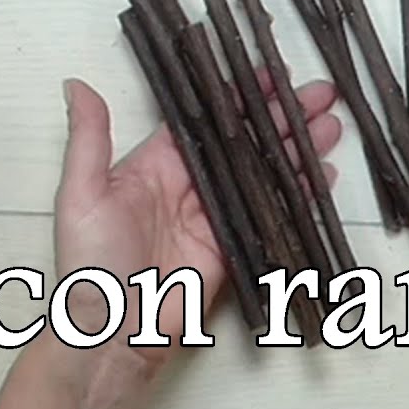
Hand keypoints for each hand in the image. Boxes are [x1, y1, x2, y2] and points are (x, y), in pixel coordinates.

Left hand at [54, 73, 340, 366]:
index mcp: (156, 164)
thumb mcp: (81, 196)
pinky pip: (272, 212)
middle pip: (245, 140)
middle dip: (283, 115)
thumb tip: (76, 85)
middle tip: (319, 94)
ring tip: (332, 126)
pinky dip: (300, 193)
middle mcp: (190, 185)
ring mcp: (215, 215)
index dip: (239, 94)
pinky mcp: (234, 245)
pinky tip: (322, 174)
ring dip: (298, 148)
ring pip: (264, 171)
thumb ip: (88, 139)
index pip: (206, 118)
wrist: (113, 334)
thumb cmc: (89, 268)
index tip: (270, 73)